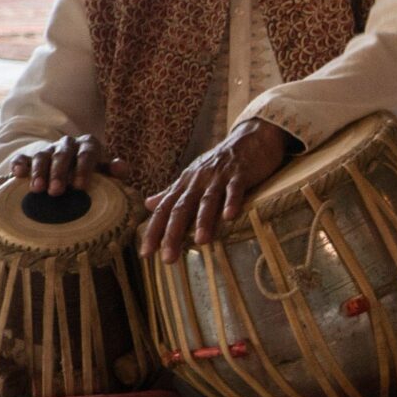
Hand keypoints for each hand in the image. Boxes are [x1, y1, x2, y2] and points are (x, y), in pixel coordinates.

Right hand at [11, 134, 122, 195]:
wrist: (71, 170)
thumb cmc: (92, 174)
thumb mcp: (106, 172)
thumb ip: (115, 171)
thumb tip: (120, 167)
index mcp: (89, 145)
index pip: (88, 153)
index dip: (83, 169)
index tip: (80, 187)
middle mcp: (68, 144)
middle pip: (62, 155)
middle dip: (59, 173)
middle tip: (56, 192)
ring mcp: (47, 150)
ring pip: (42, 156)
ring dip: (39, 172)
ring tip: (37, 189)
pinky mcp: (29, 157)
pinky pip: (22, 158)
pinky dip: (19, 164)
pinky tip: (17, 174)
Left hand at [141, 118, 296, 260]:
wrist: (250, 137)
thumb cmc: (222, 162)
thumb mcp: (194, 175)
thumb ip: (172, 192)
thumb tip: (147, 204)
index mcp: (185, 183)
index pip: (164, 209)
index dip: (154, 231)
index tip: (146, 253)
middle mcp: (198, 180)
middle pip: (182, 208)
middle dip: (174, 233)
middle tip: (169, 258)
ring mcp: (219, 176)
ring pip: (207, 200)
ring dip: (203, 221)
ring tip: (201, 242)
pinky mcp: (240, 173)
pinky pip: (235, 189)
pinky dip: (232, 201)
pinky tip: (230, 216)